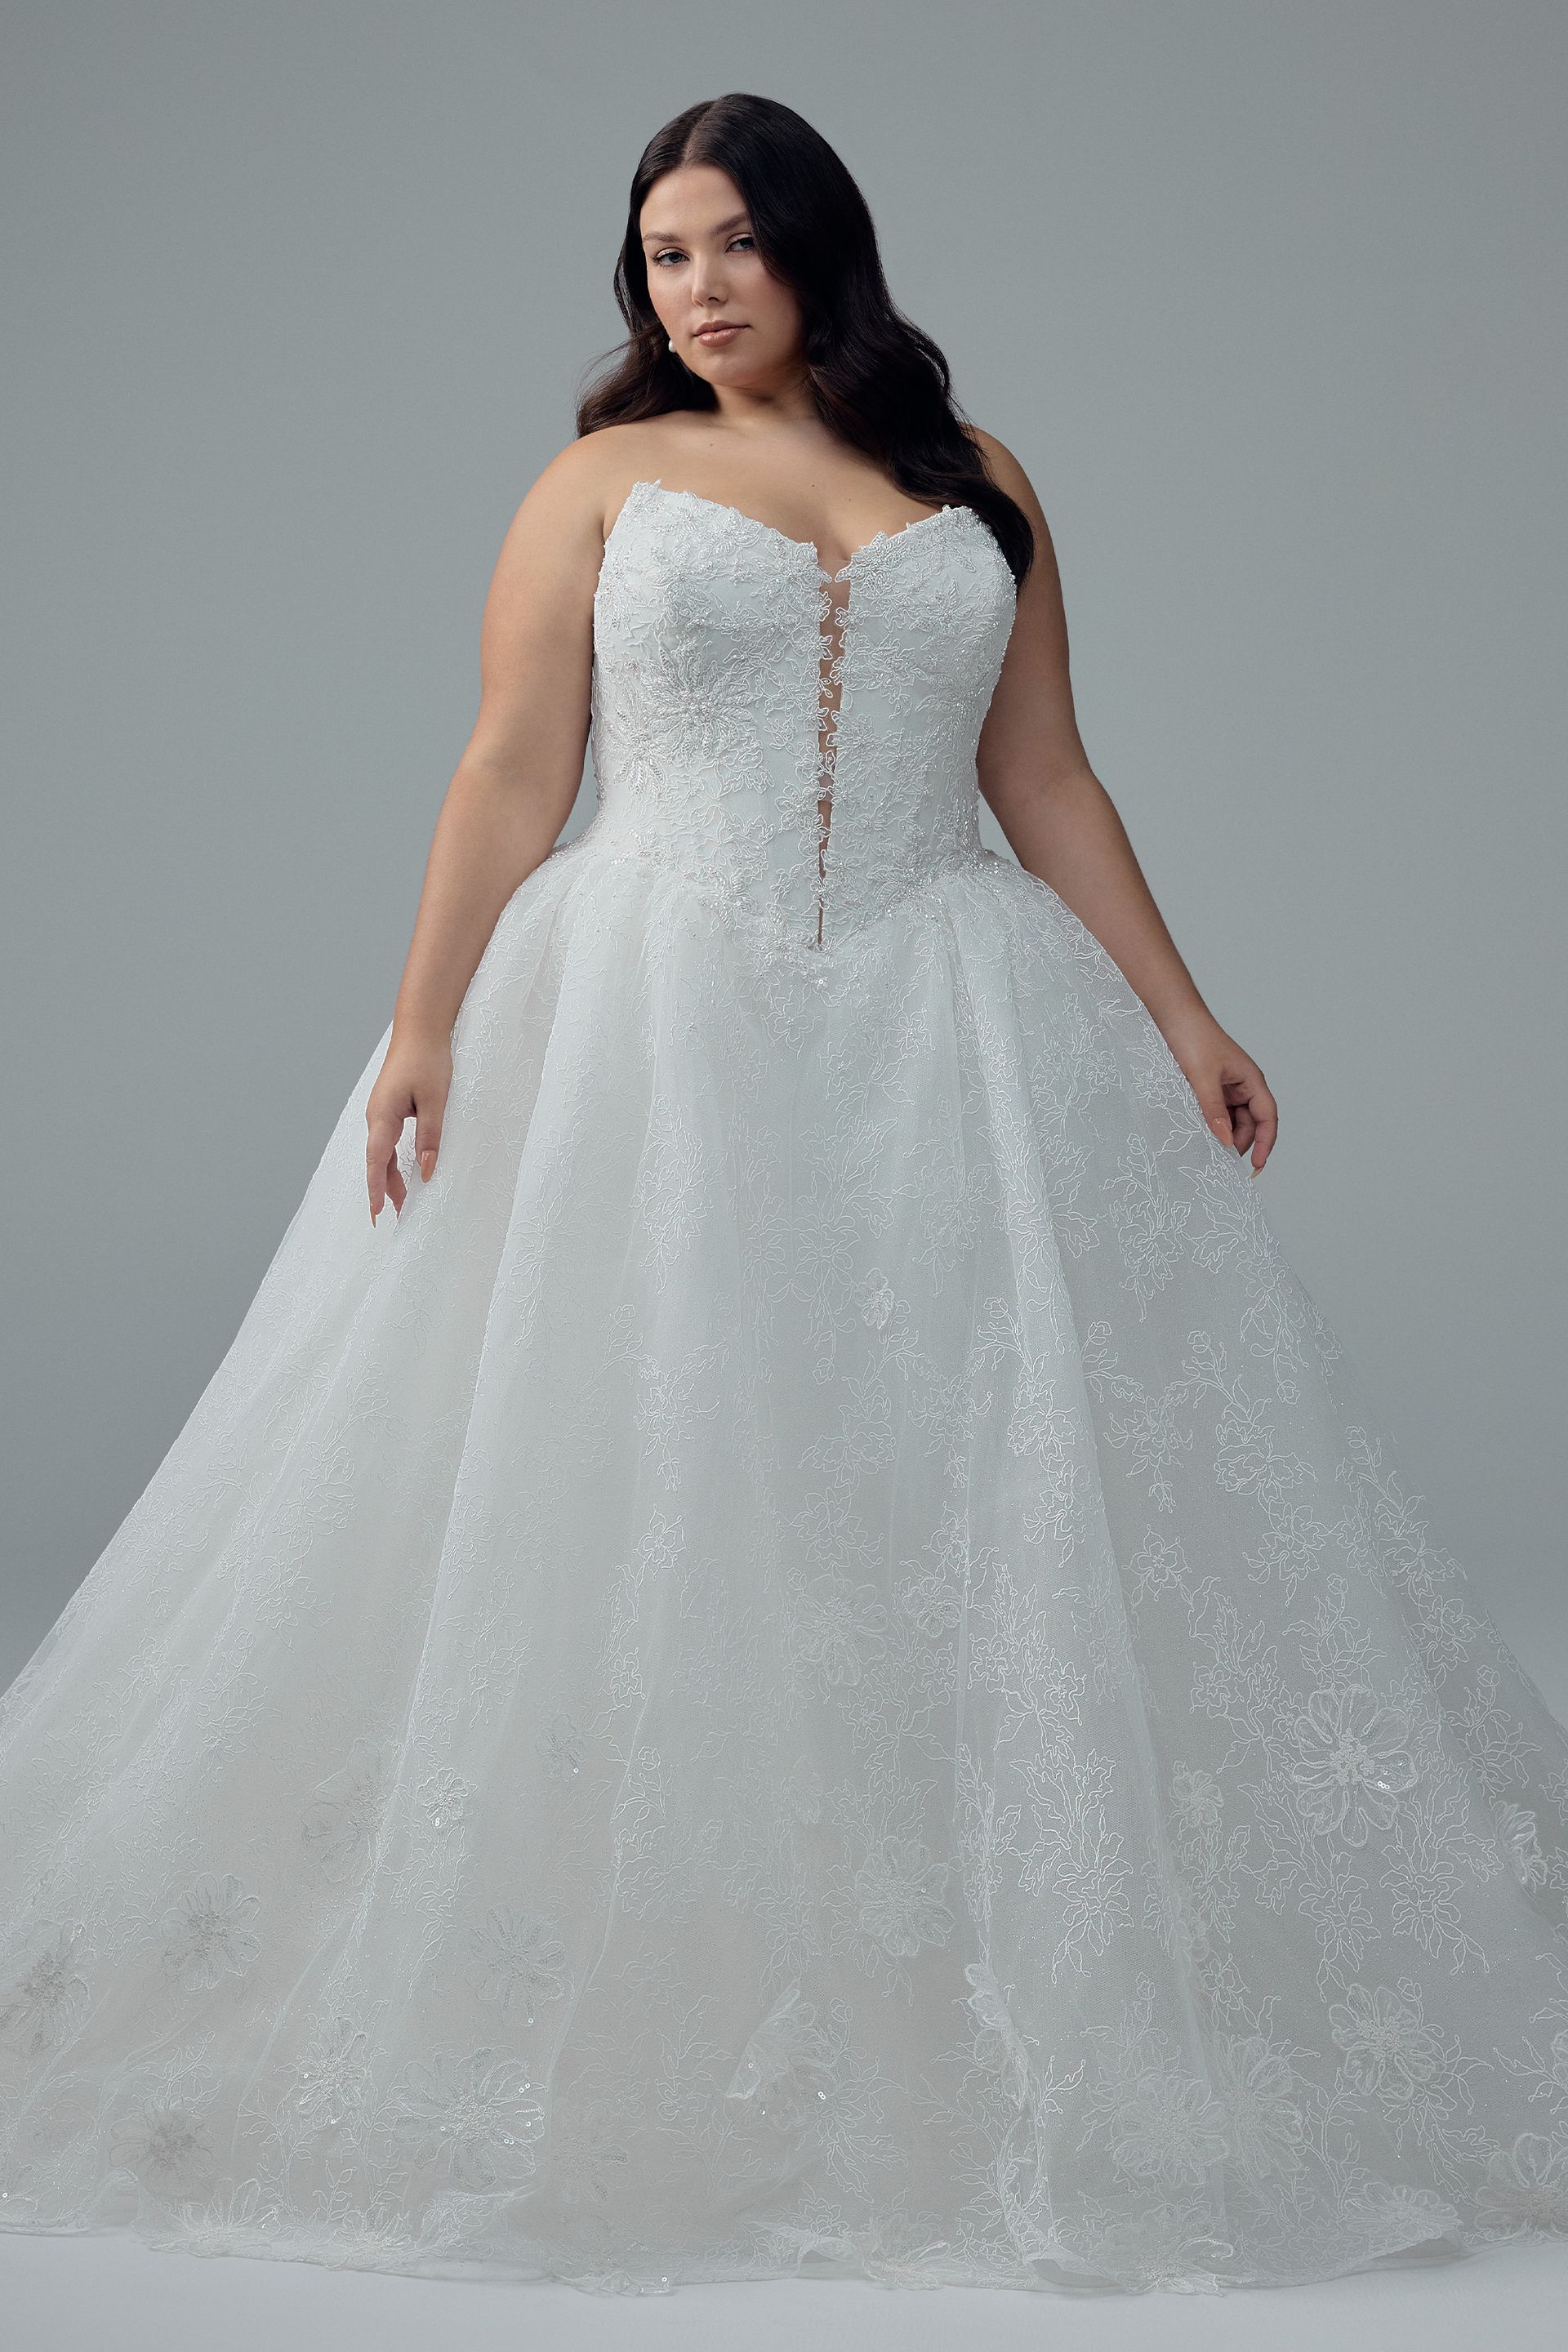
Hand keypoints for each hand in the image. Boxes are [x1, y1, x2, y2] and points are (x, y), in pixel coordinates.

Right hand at [366, 1027, 451, 1223]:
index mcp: (383, 1116)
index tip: (376, 1212)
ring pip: (383, 1153)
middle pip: (378, 1162)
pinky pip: (389, 1142)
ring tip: (402, 1202)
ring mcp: (381, 1113)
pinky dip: (395, 1161)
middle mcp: (376, 1117)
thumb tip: (428, 1171)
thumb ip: (430, 1137)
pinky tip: (405, 1172)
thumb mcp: (435, 1101)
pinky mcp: (390, 1109)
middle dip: (384, 1190)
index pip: (376, 1161)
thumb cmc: (427, 1060)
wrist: (420, 1030)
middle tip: (394, 1218)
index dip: (376, 1189)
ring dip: (391, 1177)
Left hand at [1160, 1009, 1277, 1174]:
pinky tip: (1197, 1134)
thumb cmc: (1193, 1038)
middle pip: (1249, 1124)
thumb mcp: (1203, 1078)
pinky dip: (1209, 1125)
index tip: (1256, 1167)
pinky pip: (1214, 1113)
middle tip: (1220, 1161)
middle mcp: (1242, 1086)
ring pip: (1230, 1121)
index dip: (1265, 1143)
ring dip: (1222, 1135)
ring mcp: (1225, 1088)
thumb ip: (1214, 1111)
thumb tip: (1226, 1142)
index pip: (1267, 1118)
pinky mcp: (1208, 1089)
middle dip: (1238, 1143)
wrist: (1171, 1015)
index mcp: (1251, 1080)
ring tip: (1206, 1149)